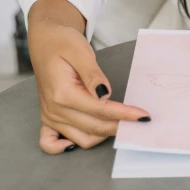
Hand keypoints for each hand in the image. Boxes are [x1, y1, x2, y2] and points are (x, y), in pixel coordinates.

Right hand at [28, 19, 151, 153]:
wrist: (46, 41)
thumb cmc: (63, 43)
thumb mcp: (80, 51)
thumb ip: (93, 75)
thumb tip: (105, 94)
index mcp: (62, 93)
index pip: (100, 110)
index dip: (124, 114)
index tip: (143, 116)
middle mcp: (54, 109)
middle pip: (94, 127)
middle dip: (119, 126)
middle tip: (139, 123)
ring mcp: (50, 116)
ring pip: (80, 138)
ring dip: (102, 136)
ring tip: (120, 125)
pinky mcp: (47, 118)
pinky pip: (50, 143)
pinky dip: (64, 148)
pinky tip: (79, 141)